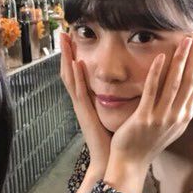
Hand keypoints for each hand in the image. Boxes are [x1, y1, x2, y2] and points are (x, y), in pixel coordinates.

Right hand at [60, 31, 111, 176]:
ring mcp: (81, 107)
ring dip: (67, 59)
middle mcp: (81, 101)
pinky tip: (76, 64)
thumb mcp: (115, 112)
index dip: (73, 56)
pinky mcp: (86, 114)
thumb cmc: (115, 138)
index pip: (78, 73)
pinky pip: (80, 92)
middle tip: (62, 32)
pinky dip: (77, 78)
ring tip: (64, 40)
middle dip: (66, 52)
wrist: (110, 159)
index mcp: (88, 100)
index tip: (73, 38)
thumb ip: (118, 98)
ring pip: (70, 78)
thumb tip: (129, 82)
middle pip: (69, 71)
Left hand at [105, 29, 192, 192]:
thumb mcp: (174, 128)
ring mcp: (162, 117)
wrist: (131, 162)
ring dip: (181, 59)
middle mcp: (178, 115)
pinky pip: (152, 92)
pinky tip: (161, 57)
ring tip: (186, 39)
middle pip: (191, 79)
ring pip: (175, 83)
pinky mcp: (145, 118)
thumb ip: (186, 110)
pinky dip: (157, 73)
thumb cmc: (150, 143)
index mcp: (184, 114)